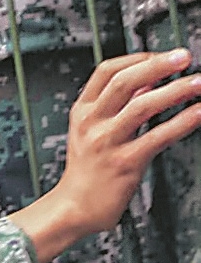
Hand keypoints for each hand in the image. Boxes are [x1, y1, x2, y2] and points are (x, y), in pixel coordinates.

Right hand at [11, 50, 200, 262]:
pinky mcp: (125, 163)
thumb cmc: (86, 171)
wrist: (73, 207)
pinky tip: (198, 113)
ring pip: (143, 106)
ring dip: (176, 90)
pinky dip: (183, 122)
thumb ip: (117, 106)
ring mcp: (107, 142)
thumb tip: (147, 83)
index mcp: (82, 111)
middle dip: (158, 65)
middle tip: (184, 57)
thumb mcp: (91, 132)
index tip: (161, 55)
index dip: (136, 58)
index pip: (106, 71)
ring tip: (198, 82)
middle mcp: (92, 123)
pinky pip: (158, 136)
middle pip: (124, 81)